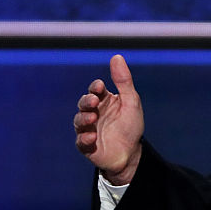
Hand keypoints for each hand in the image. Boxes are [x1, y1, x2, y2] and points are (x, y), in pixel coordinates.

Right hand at [73, 54, 144, 184]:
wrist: (131, 153)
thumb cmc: (131, 125)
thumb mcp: (131, 102)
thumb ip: (124, 81)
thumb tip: (117, 56)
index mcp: (104, 101)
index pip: (95, 90)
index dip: (95, 87)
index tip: (100, 87)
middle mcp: (93, 113)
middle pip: (84, 103)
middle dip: (87, 101)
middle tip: (94, 102)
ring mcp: (88, 129)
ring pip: (79, 121)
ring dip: (84, 118)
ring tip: (93, 118)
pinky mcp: (86, 145)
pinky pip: (81, 141)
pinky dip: (85, 138)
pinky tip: (92, 136)